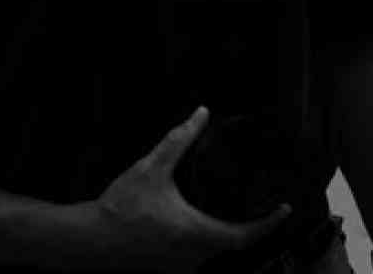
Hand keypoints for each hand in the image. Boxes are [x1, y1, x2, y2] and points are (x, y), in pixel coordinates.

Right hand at [86, 107, 290, 270]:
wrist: (87, 239)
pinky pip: (200, 258)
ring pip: (217, 254)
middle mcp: (191, 255)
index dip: (268, 224)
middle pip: (235, 247)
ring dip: (233, 237)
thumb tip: (201, 113)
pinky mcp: (168, 267)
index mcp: (193, 233)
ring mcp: (179, 265)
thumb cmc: (119, 206)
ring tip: (249, 213)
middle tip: (270, 206)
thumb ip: (179, 139)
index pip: (243, 237)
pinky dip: (213, 244)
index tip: (284, 208)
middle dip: (254, 228)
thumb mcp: (152, 168)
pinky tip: (214, 226)